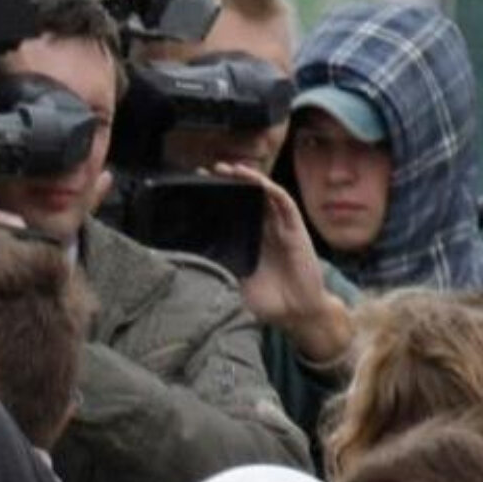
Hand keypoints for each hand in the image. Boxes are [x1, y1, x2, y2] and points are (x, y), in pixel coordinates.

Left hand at [210, 162, 350, 365]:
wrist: (297, 313)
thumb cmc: (266, 303)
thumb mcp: (232, 287)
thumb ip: (216, 274)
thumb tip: (185, 270)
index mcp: (247, 243)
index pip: (228, 215)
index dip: (213, 202)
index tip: (191, 192)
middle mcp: (263, 230)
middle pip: (243, 199)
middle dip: (225, 184)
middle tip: (203, 172)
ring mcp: (279, 226)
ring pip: (262, 194)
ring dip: (246, 179)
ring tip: (226, 168)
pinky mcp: (294, 227)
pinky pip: (282, 201)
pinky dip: (269, 188)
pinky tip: (255, 179)